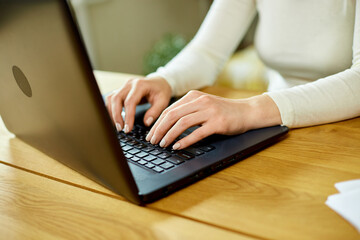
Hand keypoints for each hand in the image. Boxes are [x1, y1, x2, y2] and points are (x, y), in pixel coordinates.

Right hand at [106, 76, 171, 132]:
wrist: (159, 82)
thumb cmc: (161, 91)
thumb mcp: (163, 101)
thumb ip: (155, 112)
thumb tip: (146, 123)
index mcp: (140, 85)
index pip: (130, 102)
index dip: (128, 116)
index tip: (128, 129)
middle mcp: (129, 84)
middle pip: (116, 99)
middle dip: (116, 115)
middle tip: (120, 129)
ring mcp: (124, 86)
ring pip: (111, 98)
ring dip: (111, 113)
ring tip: (117, 125)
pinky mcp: (121, 90)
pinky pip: (112, 99)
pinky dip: (111, 109)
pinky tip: (115, 119)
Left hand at [145, 90, 280, 149]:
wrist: (247, 111)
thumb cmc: (223, 111)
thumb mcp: (203, 105)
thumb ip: (187, 110)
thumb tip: (166, 125)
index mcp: (193, 96)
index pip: (169, 110)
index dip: (157, 123)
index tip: (151, 134)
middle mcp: (200, 101)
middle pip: (172, 116)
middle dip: (159, 130)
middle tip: (152, 141)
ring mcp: (209, 111)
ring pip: (182, 123)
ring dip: (169, 135)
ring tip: (162, 145)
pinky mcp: (218, 123)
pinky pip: (197, 133)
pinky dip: (185, 141)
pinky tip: (177, 146)